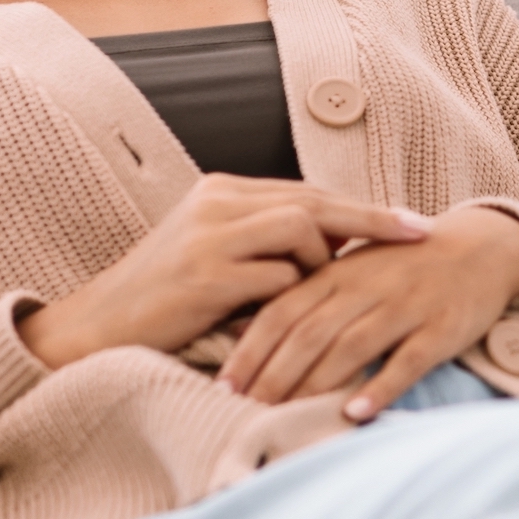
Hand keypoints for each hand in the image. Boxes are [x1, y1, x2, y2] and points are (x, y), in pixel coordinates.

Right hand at [17, 175, 432, 370]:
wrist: (99, 327)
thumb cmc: (164, 300)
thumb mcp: (213, 255)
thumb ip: (263, 242)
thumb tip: (331, 246)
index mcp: (220, 191)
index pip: (305, 191)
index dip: (358, 208)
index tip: (407, 221)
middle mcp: (216, 202)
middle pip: (313, 200)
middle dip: (372, 219)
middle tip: (420, 233)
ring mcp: (209, 235)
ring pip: (299, 230)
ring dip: (322, 264)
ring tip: (326, 294)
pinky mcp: (205, 276)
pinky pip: (276, 278)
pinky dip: (294, 296)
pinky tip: (299, 318)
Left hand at [215, 203, 518, 421]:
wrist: (477, 249)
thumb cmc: (400, 267)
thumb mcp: (347, 273)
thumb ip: (301, 299)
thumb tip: (241, 330)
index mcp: (335, 273)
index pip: (280, 311)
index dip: (250, 349)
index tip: (223, 385)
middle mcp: (363, 287)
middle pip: (308, 333)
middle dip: (272, 375)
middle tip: (244, 410)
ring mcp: (403, 306)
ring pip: (349, 346)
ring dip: (315, 384)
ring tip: (285, 417)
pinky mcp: (440, 327)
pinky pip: (406, 360)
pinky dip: (379, 386)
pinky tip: (355, 413)